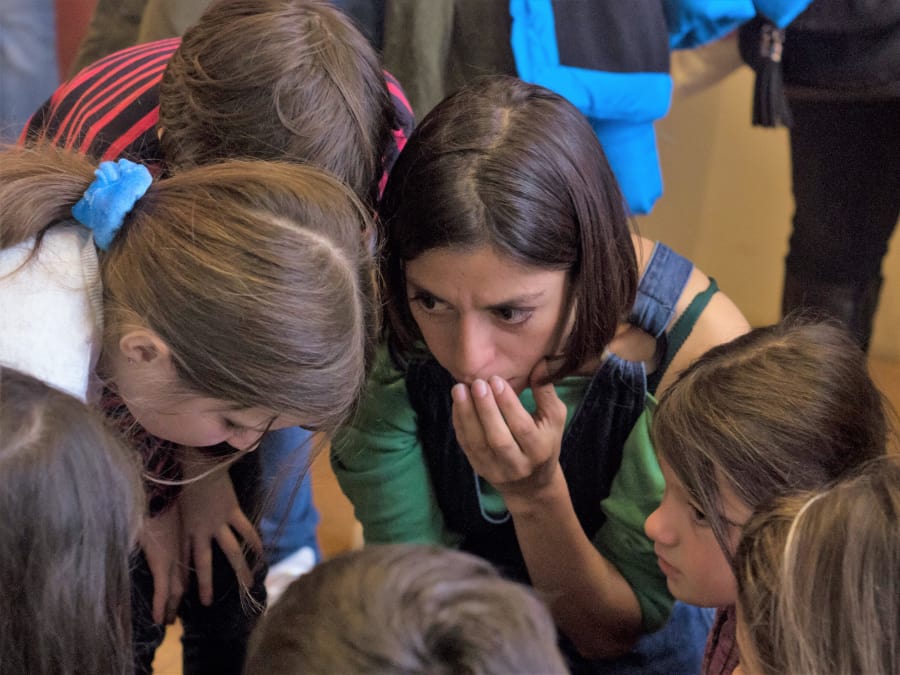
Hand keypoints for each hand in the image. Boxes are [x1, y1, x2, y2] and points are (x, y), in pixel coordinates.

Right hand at [139, 503, 186, 624]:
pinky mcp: (162, 562)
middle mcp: (179, 551)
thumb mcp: (160, 511)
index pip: (182, 566)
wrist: (159, 490)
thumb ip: (155, 524)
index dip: (180, 580)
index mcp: (179, 540)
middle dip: (177, 598)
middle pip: (180, 580)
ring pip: (174, 589)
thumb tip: (139, 529)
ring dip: (170, 606)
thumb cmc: (157, 496)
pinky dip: (160, 604)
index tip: (180, 592)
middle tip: (173, 614)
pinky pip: (162, 589)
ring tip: (167, 622)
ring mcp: (172, 558)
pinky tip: (158, 619)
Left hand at [179, 464, 263, 605]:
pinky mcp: (232, 510)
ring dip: (241, 569)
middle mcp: (201, 530)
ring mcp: (218, 521)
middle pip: (205, 563)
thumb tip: (169, 516)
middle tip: (208, 603)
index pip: (183, 558)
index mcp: (185, 528)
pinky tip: (262, 554)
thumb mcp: (175, 500)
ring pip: (232, 551)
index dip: (182, 575)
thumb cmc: (182, 477)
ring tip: (249, 584)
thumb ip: (178, 514)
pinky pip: (246, 530)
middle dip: (206, 585)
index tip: (181, 593)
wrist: (196, 462)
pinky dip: (255, 542)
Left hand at [450, 360, 567, 501]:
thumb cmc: (545, 441)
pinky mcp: (479, 469)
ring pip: (478, 444)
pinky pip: (466, 446)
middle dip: (486, 410)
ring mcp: (496, 469)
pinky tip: (457, 404)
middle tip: (476, 383)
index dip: (508, 404)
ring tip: (459, 389)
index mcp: (539, 450)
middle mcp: (518, 464)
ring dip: (466, 415)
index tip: (496, 379)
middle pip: (498, 439)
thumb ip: (546, 392)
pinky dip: (460, 424)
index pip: (522, 427)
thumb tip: (542, 362)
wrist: (531, 484)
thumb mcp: (553, 419)